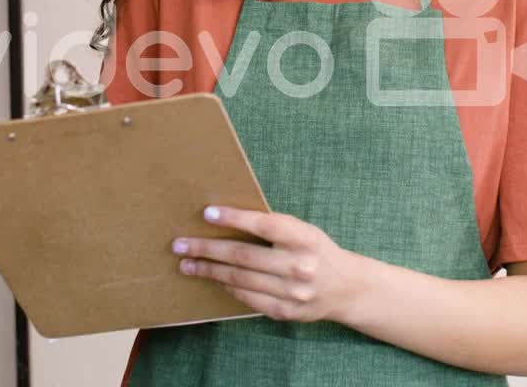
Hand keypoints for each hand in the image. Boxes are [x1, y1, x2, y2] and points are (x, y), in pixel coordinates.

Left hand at [171, 205, 368, 322]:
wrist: (346, 288)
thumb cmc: (316, 251)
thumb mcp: (303, 232)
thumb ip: (273, 228)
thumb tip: (225, 219)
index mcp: (305, 238)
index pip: (265, 226)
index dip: (235, 219)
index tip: (207, 213)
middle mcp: (300, 266)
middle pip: (244, 256)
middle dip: (207, 249)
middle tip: (180, 245)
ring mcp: (293, 293)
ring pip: (241, 280)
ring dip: (210, 271)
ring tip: (187, 264)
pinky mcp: (286, 312)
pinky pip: (248, 298)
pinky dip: (228, 288)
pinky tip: (213, 279)